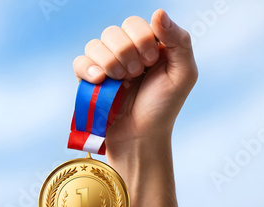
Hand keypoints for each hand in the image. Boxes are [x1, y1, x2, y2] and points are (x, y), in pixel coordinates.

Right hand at [73, 9, 197, 154]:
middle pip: (113, 31)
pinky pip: (79, 62)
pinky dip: (88, 69)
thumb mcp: (183, 73)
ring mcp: (105, 65)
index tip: (151, 62)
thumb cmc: (163, 107)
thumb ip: (178, 40)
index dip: (142, 39)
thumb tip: (158, 12)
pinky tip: (100, 80)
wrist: (140, 138)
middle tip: (137, 74)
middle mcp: (125, 52)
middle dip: (126, 54)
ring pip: (95, 44)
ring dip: (110, 63)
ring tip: (121, 82)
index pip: (135, 23)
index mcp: (148, 45)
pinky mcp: (89, 80)